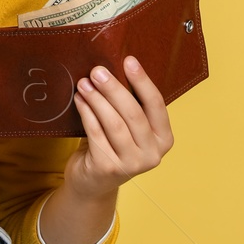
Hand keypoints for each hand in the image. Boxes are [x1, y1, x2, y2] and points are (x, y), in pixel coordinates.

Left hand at [62, 56, 173, 200]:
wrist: (92, 182)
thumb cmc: (112, 145)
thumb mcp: (129, 128)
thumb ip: (129, 105)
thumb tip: (115, 66)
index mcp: (164, 139)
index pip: (157, 105)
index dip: (142, 81)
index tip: (129, 60)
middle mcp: (152, 154)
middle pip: (133, 114)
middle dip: (114, 89)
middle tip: (97, 71)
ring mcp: (131, 164)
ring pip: (114, 123)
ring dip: (97, 100)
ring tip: (84, 83)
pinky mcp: (108, 168)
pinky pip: (95, 134)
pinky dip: (86, 113)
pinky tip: (79, 99)